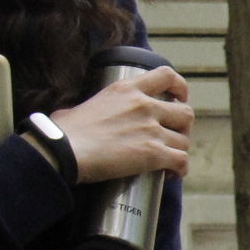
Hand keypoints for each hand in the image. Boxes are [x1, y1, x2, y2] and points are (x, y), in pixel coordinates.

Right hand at [51, 66, 193, 184]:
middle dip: (183, 127)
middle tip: (173, 137)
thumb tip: (71, 117)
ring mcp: (151, 129)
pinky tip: (171, 174)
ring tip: (168, 160)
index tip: (179, 98)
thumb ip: (87, 109)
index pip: (166, 76)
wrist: (63, 151)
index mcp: (127, 89)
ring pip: (184, 140)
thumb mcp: (77, 108)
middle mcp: (144, 106)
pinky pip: (182, 161)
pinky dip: (180, 169)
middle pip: (185, 113)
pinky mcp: (154, 153)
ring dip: (178, 151)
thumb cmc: (64, 132)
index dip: (180, 87)